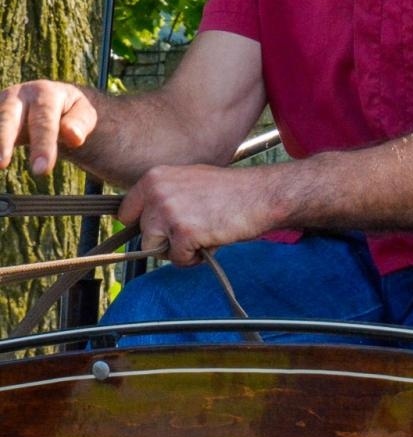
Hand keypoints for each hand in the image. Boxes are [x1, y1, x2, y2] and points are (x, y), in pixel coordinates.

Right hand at [0, 80, 96, 175]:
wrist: (50, 97)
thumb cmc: (69, 110)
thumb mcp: (83, 112)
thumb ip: (80, 123)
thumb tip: (73, 136)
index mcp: (45, 93)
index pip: (44, 121)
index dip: (42, 146)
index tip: (42, 170)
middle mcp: (17, 95)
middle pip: (7, 117)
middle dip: (2, 141)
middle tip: (2, 165)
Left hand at [118, 164, 279, 266]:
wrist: (263, 195)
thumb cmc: (231, 191)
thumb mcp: (189, 180)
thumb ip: (164, 194)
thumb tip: (142, 219)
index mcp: (155, 177)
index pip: (126, 212)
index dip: (147, 224)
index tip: (166, 226)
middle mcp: (157, 192)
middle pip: (142, 234)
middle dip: (165, 239)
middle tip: (194, 228)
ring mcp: (169, 212)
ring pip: (155, 249)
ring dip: (178, 249)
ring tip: (203, 235)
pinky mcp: (184, 232)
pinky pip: (177, 259)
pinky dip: (194, 258)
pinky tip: (212, 240)